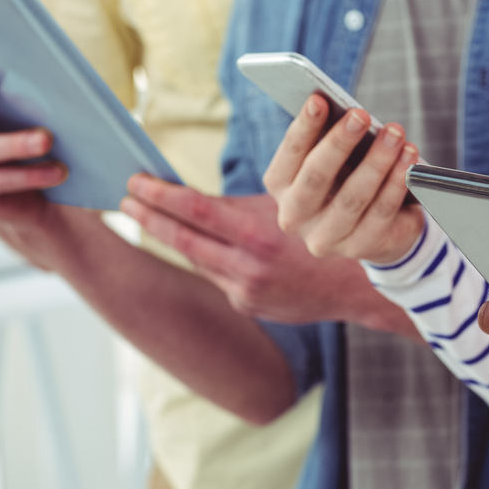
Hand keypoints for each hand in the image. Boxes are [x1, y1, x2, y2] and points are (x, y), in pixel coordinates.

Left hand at [120, 176, 416, 334]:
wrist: (363, 283)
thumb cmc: (331, 225)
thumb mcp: (290, 204)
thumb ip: (242, 205)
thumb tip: (196, 195)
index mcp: (259, 234)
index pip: (194, 210)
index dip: (160, 196)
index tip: (135, 182)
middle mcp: (248, 267)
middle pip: (184, 239)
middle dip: (150, 217)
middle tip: (125, 198)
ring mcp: (247, 291)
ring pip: (197, 259)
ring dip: (171, 237)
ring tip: (147, 216)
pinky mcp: (250, 306)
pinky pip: (218, 276)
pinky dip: (205, 258)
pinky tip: (195, 244)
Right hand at [263, 94, 422, 264]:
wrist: (375, 228)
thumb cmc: (349, 177)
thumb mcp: (335, 158)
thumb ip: (331, 137)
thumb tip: (346, 110)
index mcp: (280, 185)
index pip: (290, 153)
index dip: (304, 126)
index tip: (319, 99)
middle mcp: (294, 216)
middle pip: (316, 177)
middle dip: (340, 142)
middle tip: (361, 115)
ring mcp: (325, 237)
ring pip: (352, 197)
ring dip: (377, 161)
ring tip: (395, 133)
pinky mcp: (360, 248)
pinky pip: (381, 212)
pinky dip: (397, 183)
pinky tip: (409, 160)